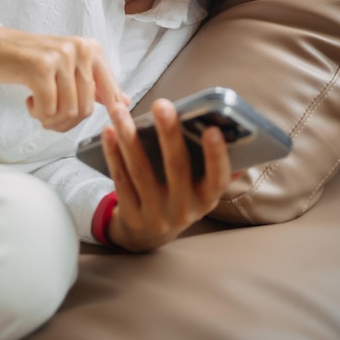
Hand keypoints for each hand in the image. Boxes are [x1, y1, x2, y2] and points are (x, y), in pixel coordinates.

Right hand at [0, 21, 128, 130]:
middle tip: (50, 115)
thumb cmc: (31, 60)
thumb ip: (95, 84)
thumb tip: (125, 101)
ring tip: (39, 107)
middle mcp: (80, 49)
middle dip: (67, 121)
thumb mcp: (68, 68)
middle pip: (87, 107)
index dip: (114, 108)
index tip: (116, 118)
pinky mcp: (41, 66)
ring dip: (51, 119)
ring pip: (68, 111)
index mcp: (91, 49)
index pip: (110, 88)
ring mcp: (62, 56)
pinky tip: (31, 102)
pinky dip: (39, 114)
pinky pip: (49, 109)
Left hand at [102, 98, 236, 252]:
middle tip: (161, 104)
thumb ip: (213, 165)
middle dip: (169, 134)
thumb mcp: (200, 189)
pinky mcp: (131, 215)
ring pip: (142, 170)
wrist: (148, 236)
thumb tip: (231, 133)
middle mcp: (184, 209)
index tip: (212, 128)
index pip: (217, 178)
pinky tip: (108, 131)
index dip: (216, 155)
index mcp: (207, 198)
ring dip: (130, 137)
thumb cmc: (179, 196)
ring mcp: (156, 214)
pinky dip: (113, 153)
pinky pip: (121, 179)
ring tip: (121, 111)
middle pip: (177, 167)